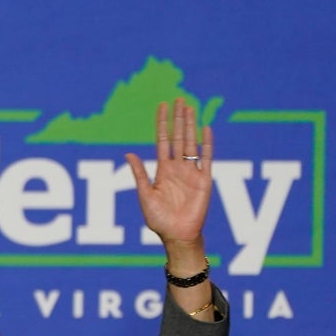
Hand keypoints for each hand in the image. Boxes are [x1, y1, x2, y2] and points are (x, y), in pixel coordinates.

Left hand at [125, 99, 213, 247]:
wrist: (177, 235)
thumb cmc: (158, 219)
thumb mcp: (145, 194)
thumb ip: (139, 173)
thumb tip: (128, 153)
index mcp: (162, 170)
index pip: (162, 141)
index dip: (162, 124)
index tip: (162, 106)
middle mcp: (178, 168)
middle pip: (178, 137)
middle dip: (178, 119)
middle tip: (179, 99)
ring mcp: (192, 172)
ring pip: (191, 142)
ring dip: (191, 125)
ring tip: (190, 107)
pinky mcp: (204, 180)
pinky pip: (206, 158)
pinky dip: (207, 143)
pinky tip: (205, 128)